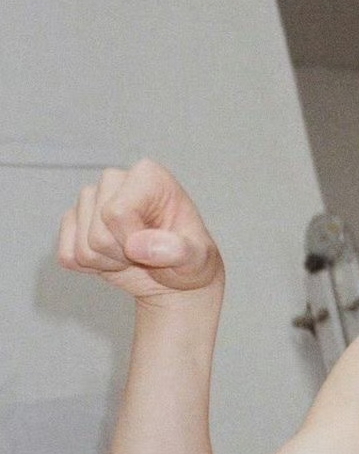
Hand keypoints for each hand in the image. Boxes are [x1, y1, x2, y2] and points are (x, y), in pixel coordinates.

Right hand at [57, 159, 222, 302]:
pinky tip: (114, 257)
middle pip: (97, 234)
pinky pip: (67, 256)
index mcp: (148, 175)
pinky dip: (90, 267)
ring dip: (108, 262)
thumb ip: (176, 250)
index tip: (156, 247)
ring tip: (133, 254)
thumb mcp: (196, 259)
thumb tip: (136, 245)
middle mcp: (114, 180)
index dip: (132, 240)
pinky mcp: (73, 221)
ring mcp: (90, 200)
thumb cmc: (189, 261)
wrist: (175, 278)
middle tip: (146, 252)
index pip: (117, 212)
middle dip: (122, 254)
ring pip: (82, 248)